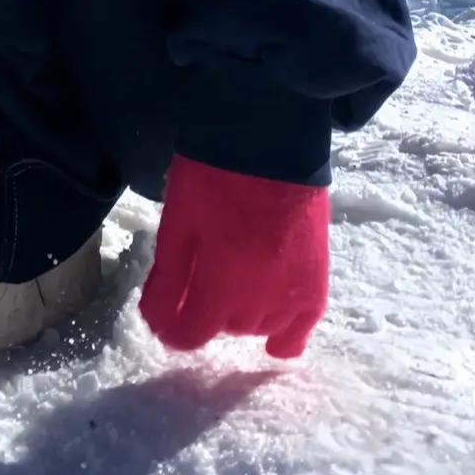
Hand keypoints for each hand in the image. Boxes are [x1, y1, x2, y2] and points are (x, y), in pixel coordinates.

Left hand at [140, 154, 329, 359]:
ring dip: (239, 315)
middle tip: (198, 277)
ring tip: (231, 281)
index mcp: (221, 282)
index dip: (171, 330)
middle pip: (224, 329)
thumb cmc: (215, 174)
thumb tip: (157, 321)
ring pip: (258, 327)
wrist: (271, 138)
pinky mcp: (317, 280)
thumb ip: (168, 276)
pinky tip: (273, 337)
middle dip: (206, 310)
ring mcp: (293, 292)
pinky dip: (284, 334)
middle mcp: (260, 299)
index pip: (192, 333)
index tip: (162, 318)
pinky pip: (301, 328)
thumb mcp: (178, 220)